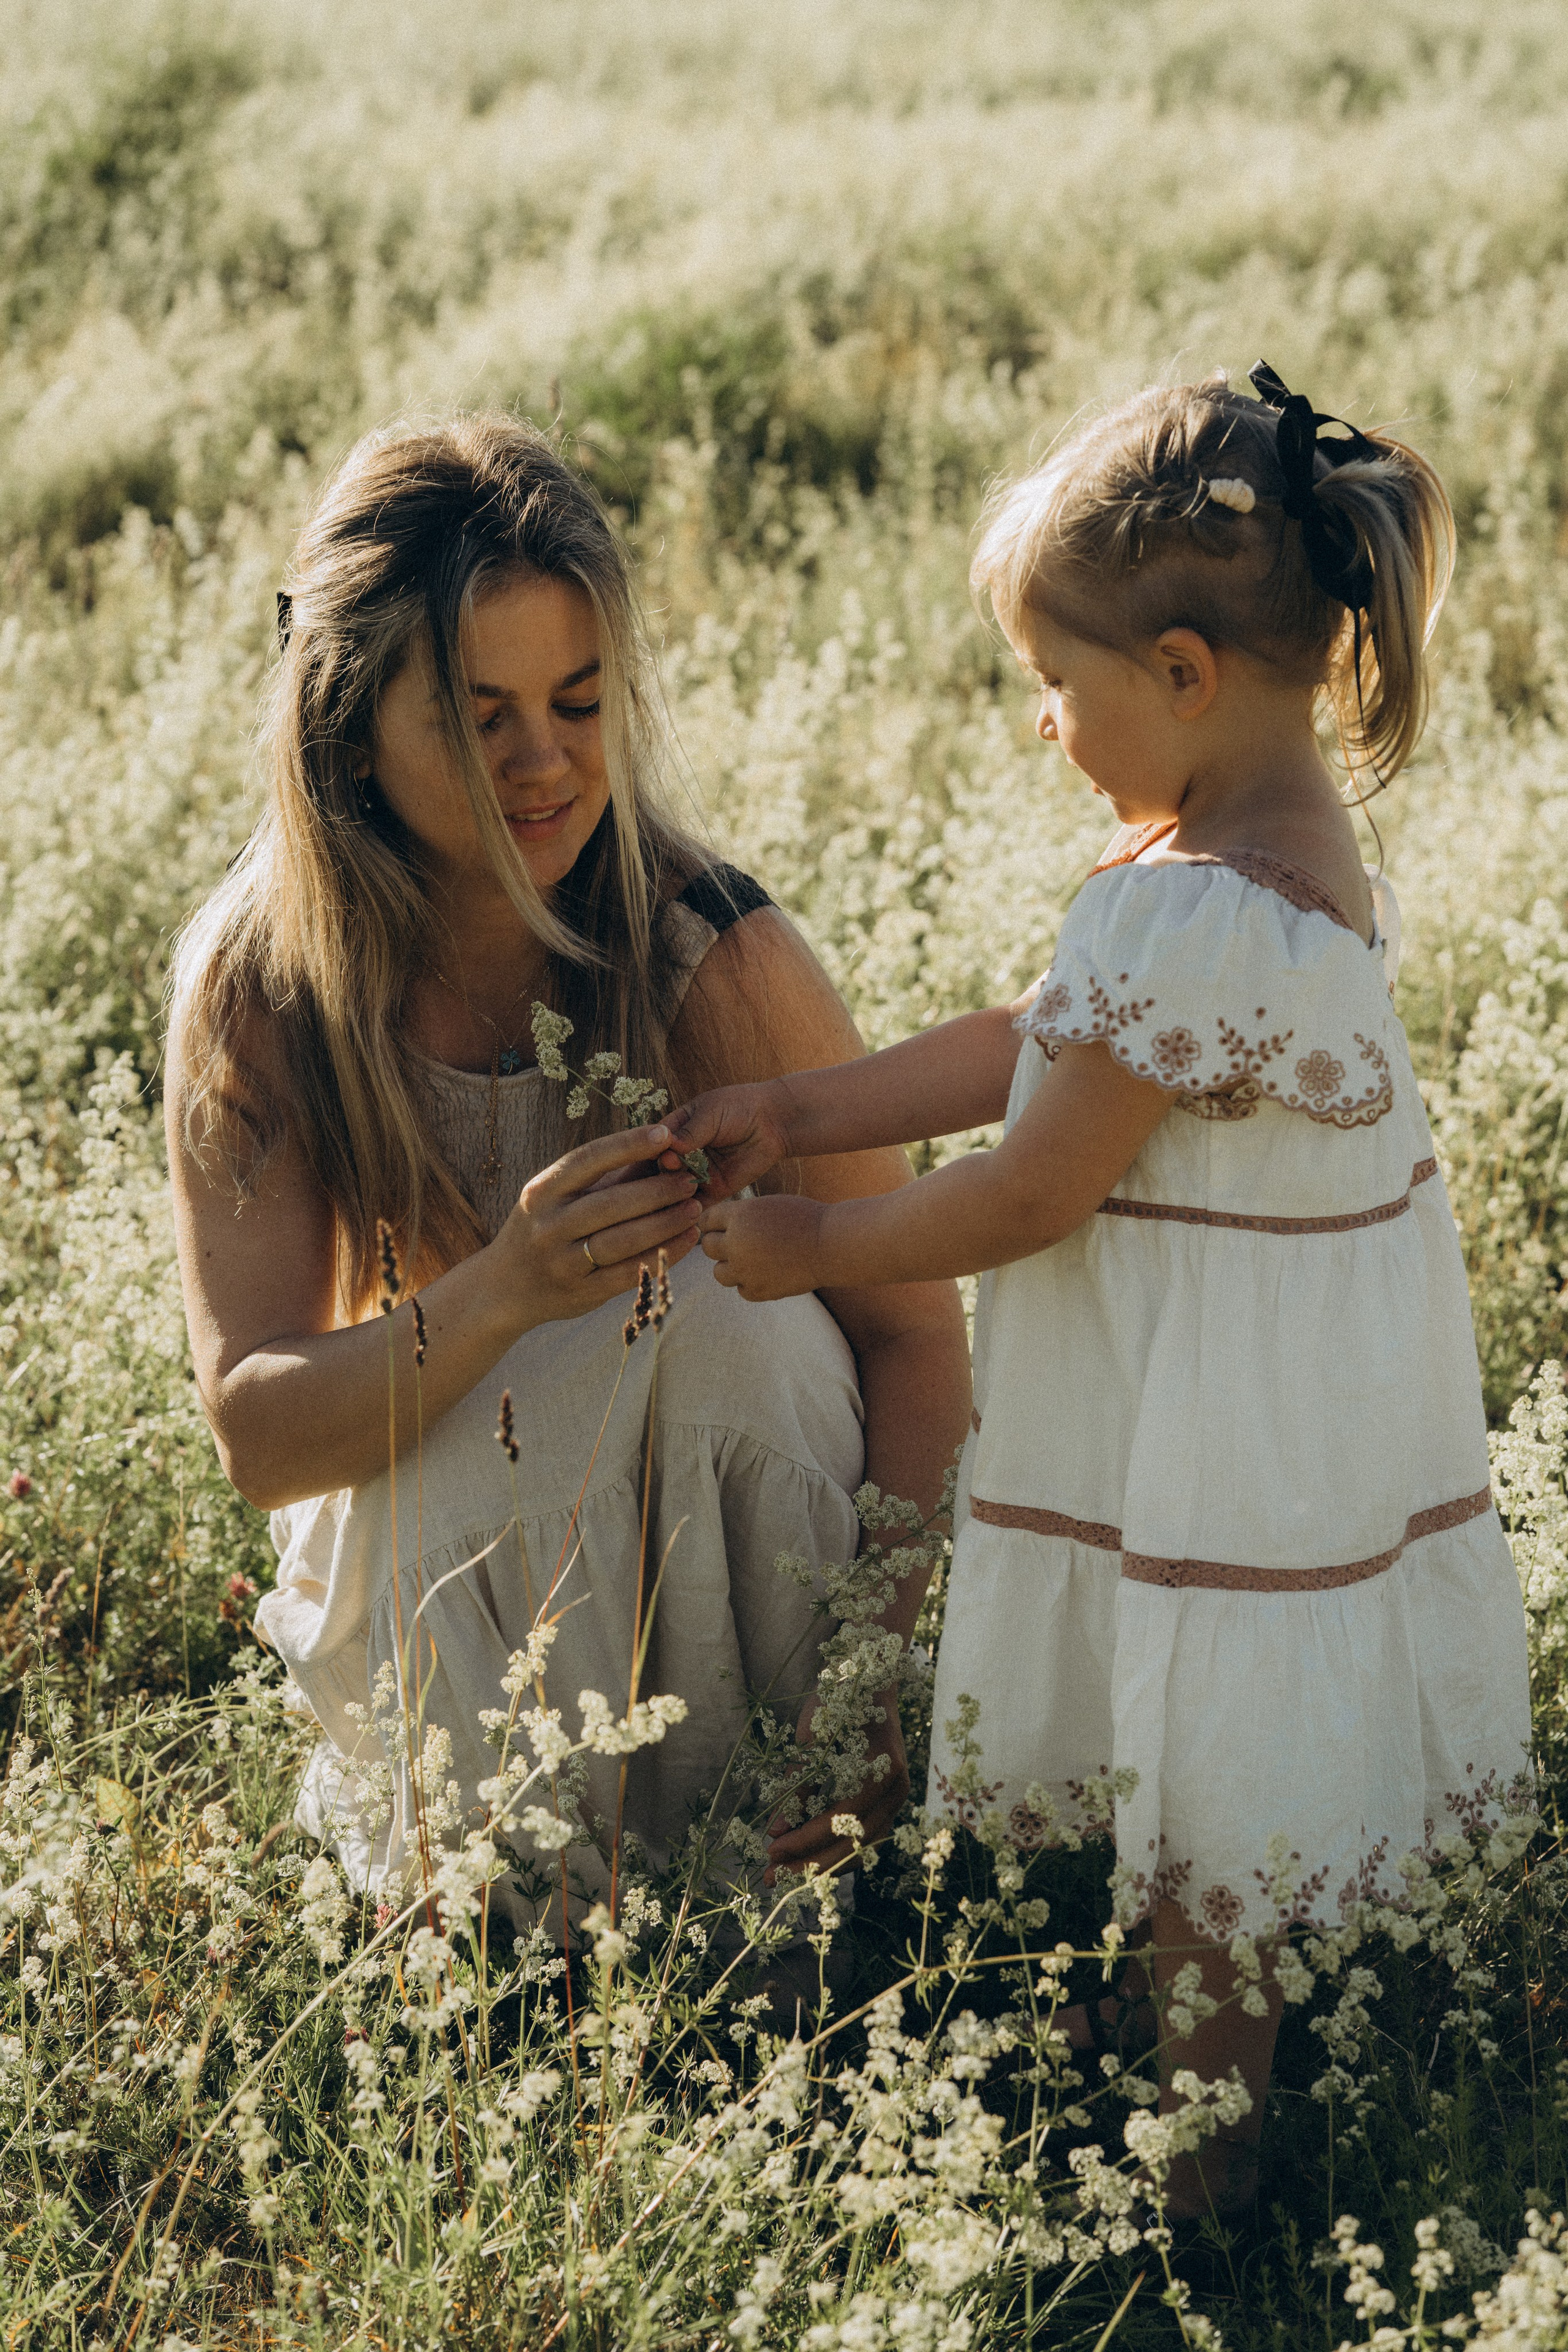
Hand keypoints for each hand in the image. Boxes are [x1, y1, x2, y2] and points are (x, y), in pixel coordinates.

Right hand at [497, 1122, 702, 1324]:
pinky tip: (686, 1241)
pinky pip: (629, 1272)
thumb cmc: (542, 1229)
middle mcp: (548, 1225)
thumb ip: (602, 1178)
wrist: (504, 1288)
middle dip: (658, 1189)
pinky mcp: (581, 1293)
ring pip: (624, 1240)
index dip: (628, 1144)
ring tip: (695, 1209)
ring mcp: (563, 1262)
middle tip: (691, 1180)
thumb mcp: (556, 1198)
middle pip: (612, 1203)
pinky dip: (663, 1255)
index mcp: (542, 1191)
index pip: (589, 1159)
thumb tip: (655, 1148)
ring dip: (666, 1223)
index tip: (665, 1134)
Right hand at [661, 1079, 790, 1200]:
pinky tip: (689, 1207)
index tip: (658, 1153)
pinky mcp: (715, 1190)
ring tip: (679, 1188)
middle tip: (672, 1168)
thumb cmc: (740, 1107)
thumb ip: (690, 1132)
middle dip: (663, 1172)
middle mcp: (682, 1154)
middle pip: (661, 1170)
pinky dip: (690, 1208)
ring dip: (674, 1193)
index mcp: (676, 1130)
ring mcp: (697, 1173)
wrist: (774, 1122)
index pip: (654, 1144)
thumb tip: (668, 1152)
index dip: (651, 1151)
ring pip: (675, 1189)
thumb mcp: (710, 1113)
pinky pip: (697, 1204)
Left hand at [698, 1194, 824, 1299]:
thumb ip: (742, 1217)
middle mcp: (736, 1243)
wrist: (831, 1245)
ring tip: (751, 1261)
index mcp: (739, 1216)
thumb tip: (718, 1228)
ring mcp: (745, 1270)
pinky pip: (741, 1289)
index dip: (714, 1223)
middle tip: (738, 1243)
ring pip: (719, 1272)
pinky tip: (766, 1273)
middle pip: (708, 1247)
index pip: (706, 1220)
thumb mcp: (769, 1206)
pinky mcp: (757, 1291)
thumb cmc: (805, 1219)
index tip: (723, 1226)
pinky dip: (750, 1283)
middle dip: (720, 1244)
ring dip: (730, 1267)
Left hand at [765, 1689, 910, 1882]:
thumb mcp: (813, 1734)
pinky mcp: (888, 1801)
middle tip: (772, 1876)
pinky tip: (806, 1856)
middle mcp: (897, 1788)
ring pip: (862, 1848)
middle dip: (811, 1863)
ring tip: (785, 1873)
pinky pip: (864, 1839)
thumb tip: (775, 1832)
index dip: (806, 1838)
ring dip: (823, 1864)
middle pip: (855, 1842)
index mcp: (883, 1767)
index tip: (772, 1848)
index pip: (843, 1818)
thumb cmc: (840, 1696)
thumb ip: (798, 1783)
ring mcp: (897, 1797)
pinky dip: (836, 1851)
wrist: (873, 1675)